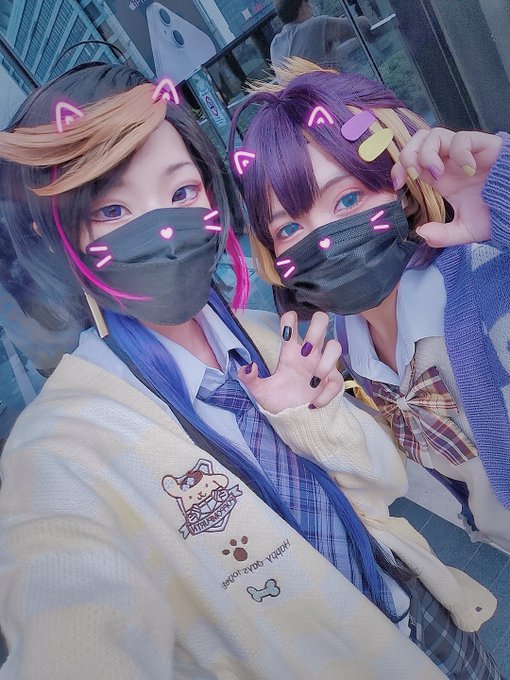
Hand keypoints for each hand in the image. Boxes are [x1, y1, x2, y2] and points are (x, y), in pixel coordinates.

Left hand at [237, 311, 343, 413]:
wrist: (293, 422)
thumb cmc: (279, 402)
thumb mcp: (260, 391)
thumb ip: (249, 379)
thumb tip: (247, 367)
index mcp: (291, 351)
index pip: (291, 323)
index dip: (290, 319)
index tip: (285, 332)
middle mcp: (309, 354)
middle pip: (321, 322)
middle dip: (316, 329)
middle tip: (306, 349)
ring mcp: (323, 367)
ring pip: (335, 346)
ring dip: (325, 362)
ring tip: (313, 380)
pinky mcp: (333, 383)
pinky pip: (337, 381)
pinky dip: (327, 393)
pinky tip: (315, 403)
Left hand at [392, 128, 502, 246]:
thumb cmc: (496, 211)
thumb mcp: (466, 230)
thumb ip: (444, 235)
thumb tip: (422, 234)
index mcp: (440, 178)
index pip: (411, 162)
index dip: (399, 168)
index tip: (398, 184)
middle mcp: (449, 162)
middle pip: (418, 141)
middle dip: (409, 154)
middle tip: (414, 174)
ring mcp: (464, 152)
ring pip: (435, 134)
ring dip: (428, 153)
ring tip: (438, 174)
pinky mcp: (482, 145)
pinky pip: (462, 138)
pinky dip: (459, 152)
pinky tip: (468, 169)